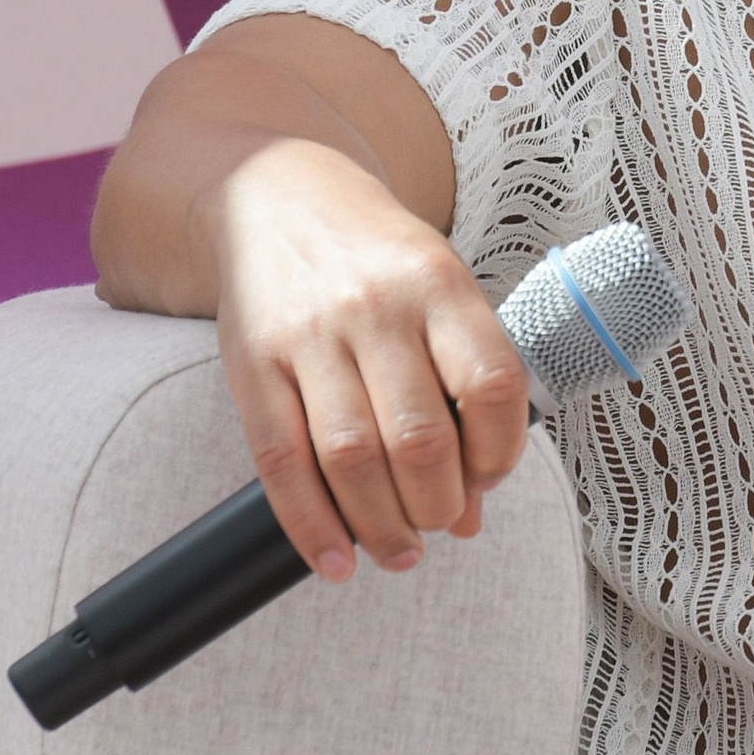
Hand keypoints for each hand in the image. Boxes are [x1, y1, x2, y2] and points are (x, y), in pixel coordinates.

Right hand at [200, 138, 533, 584]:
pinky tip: (336, 559)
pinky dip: (312, 526)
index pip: (492, 385)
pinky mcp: (252, 364)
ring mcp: (309, 335)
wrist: (277, 195)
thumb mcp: (439, 293)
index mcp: (439, 284)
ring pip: (352, 460)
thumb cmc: (377, 260)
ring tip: (399, 550)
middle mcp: (376, 307)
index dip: (501, 452)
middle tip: (441, 522)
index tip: (489, 478)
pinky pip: (282, 464)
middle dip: (439, 506)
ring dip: (383, 527)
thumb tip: (472, 510)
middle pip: (420, 438)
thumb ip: (464, 390)